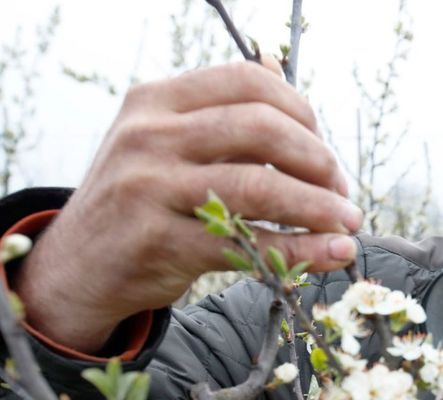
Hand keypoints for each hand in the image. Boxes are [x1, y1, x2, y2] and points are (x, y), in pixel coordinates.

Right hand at [13, 60, 361, 352]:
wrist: (75, 268)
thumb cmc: (140, 201)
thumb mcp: (166, 143)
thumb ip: (222, 114)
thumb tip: (278, 70)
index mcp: (157, 101)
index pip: (248, 83)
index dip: (303, 114)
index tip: (324, 151)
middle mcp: (149, 136)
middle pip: (261, 128)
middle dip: (318, 160)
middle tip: (340, 192)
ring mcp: (150, 188)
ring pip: (259, 186)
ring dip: (319, 207)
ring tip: (348, 223)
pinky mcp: (158, 242)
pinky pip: (246, 243)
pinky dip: (301, 250)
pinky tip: (331, 253)